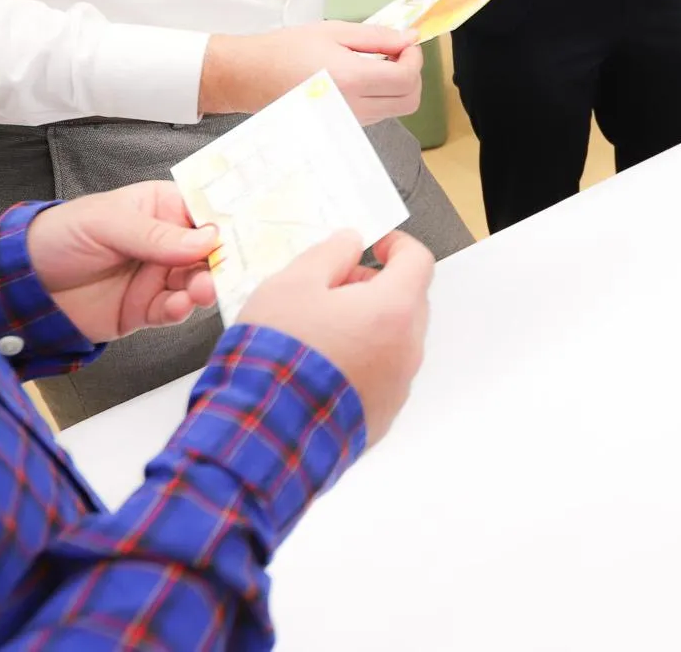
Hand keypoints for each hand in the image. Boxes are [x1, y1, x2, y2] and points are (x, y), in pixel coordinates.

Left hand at [28, 182, 219, 343]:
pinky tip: (177, 307)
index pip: (205, 213)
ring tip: (200, 292)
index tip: (241, 237)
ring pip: (196, 283)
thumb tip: (206, 240)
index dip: (225, 225)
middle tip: (219, 273)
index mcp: (161, 209)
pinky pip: (173, 311)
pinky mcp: (145, 309)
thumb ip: (155, 234)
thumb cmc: (59, 236)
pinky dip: (180, 311)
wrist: (19, 285)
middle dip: (218, 263)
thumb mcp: (106, 223)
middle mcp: (167, 243)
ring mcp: (157, 278)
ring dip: (203, 288)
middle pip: (208, 253)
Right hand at [200, 21, 424, 122]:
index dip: (415, 59)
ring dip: (399, 86)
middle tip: (397, 53)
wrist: (252, 76)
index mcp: (352, 79)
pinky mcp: (344, 126)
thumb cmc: (287, 49)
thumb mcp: (334, 31)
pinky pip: (379, 114)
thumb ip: (377, 36)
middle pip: (410, 101)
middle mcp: (353, 107)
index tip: (406, 43)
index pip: (407, 79)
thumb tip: (410, 39)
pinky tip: (364, 77)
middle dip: (412, 74)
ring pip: (397, 109)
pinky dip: (383, 96)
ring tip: (376, 62)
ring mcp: (349, 121)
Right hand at [236, 229, 436, 449]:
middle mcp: (405, 350)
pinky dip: (361, 363)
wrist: (263, 435)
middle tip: (335, 286)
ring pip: (394, 341)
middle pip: (407, 301)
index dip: (396, 245)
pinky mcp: (381, 416)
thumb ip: (329, 255)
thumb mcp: (291, 285)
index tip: (376, 244)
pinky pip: (380, 377)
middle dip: (376, 286)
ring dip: (367, 327)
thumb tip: (349, 244)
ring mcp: (397, 387)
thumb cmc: (276, 359)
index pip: (417, 261)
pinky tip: (320, 365)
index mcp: (393, 310)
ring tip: (319, 329)